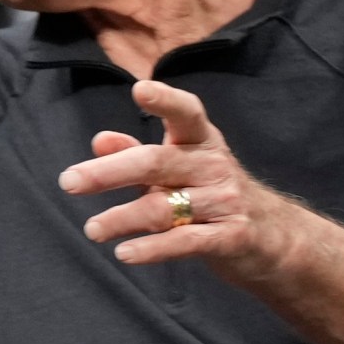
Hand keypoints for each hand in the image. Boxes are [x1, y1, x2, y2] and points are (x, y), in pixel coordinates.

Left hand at [59, 80, 290, 275]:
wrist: (274, 238)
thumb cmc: (212, 194)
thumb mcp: (179, 168)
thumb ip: (138, 154)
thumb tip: (99, 141)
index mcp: (200, 141)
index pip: (186, 112)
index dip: (165, 100)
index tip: (140, 89)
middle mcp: (213, 165)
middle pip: (156, 163)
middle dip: (108, 172)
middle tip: (69, 182)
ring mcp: (225, 201)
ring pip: (164, 207)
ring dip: (122, 219)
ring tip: (92, 230)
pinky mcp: (231, 237)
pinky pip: (185, 242)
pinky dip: (152, 248)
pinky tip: (124, 253)